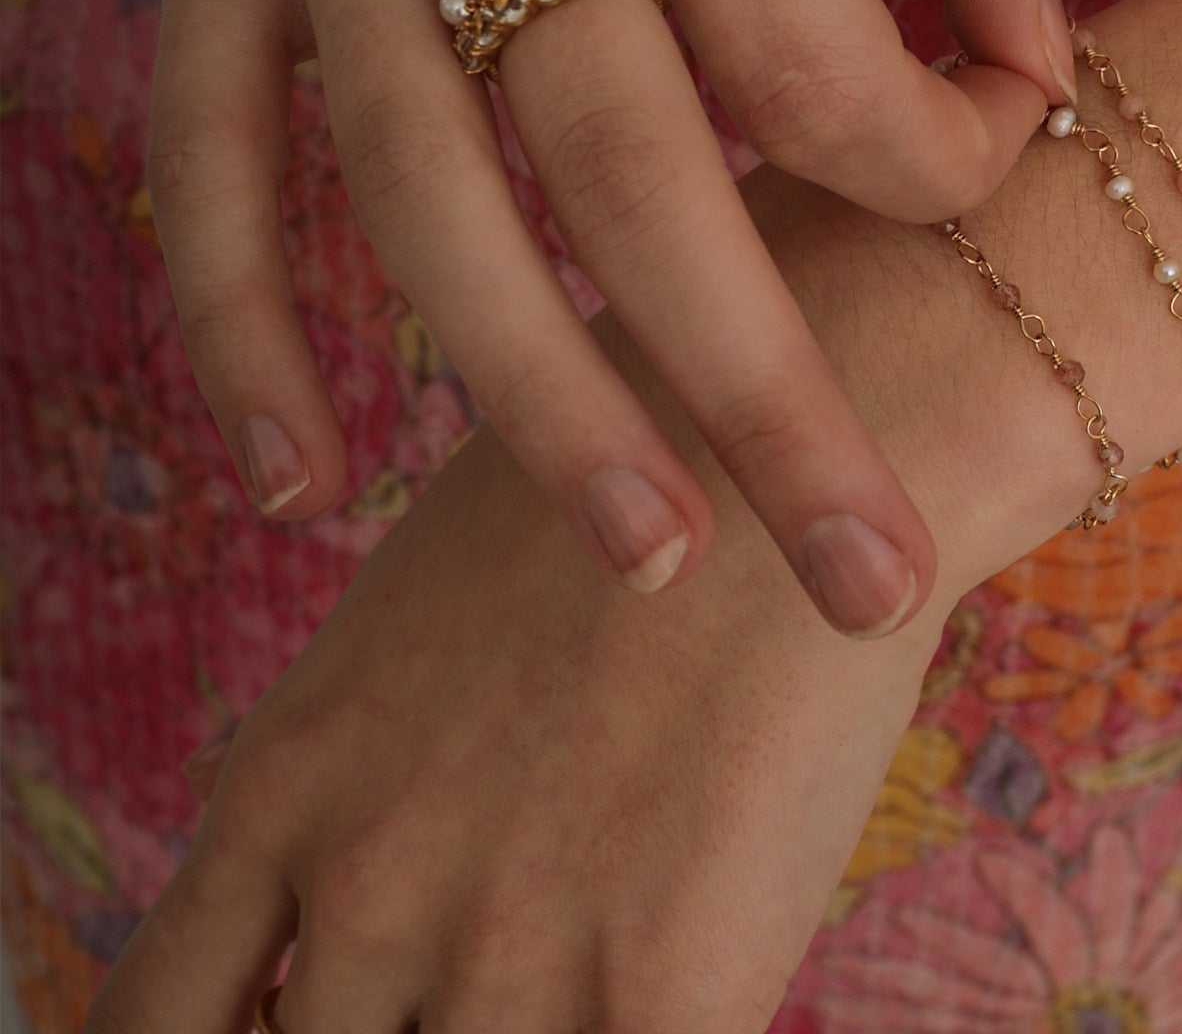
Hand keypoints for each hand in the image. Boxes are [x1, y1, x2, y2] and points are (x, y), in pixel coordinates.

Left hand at [84, 289, 961, 1033]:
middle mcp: (364, 887)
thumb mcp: (406, 622)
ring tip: (568, 969)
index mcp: (283, 788)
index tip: (292, 1024)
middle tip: (458, 988)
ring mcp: (504, 954)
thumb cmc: (615, 497)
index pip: (150, 1026)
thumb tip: (321, 917)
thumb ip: (346, 778)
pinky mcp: (661, 996)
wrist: (789, 447)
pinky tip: (664, 996)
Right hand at [136, 0, 1068, 636]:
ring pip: (423, 191)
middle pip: (628, 155)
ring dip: (533, 393)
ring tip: (648, 558)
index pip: (810, 36)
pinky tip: (302, 474)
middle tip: (866, 573)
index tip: (971, 166)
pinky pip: (209, 150)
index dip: (927, 152)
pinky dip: (241, 323)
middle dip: (763, 386)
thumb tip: (1037, 68)